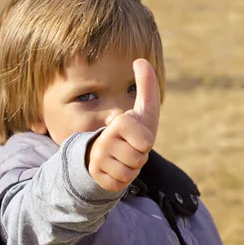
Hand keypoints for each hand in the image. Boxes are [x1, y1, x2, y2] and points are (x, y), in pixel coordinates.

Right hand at [87, 59, 160, 191]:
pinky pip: (119, 184)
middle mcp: (104, 142)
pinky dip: (122, 180)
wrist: (111, 152)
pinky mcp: (97, 177)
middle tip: (131, 148)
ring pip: (129, 173)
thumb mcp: (144, 110)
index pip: (146, 141)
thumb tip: (141, 59)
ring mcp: (98, 161)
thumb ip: (146, 85)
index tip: (138, 135)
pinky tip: (116, 169)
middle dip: (140, 156)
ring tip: (124, 157)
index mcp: (118, 124)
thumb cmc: (133, 129)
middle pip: (138, 159)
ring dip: (132, 168)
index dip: (146, 141)